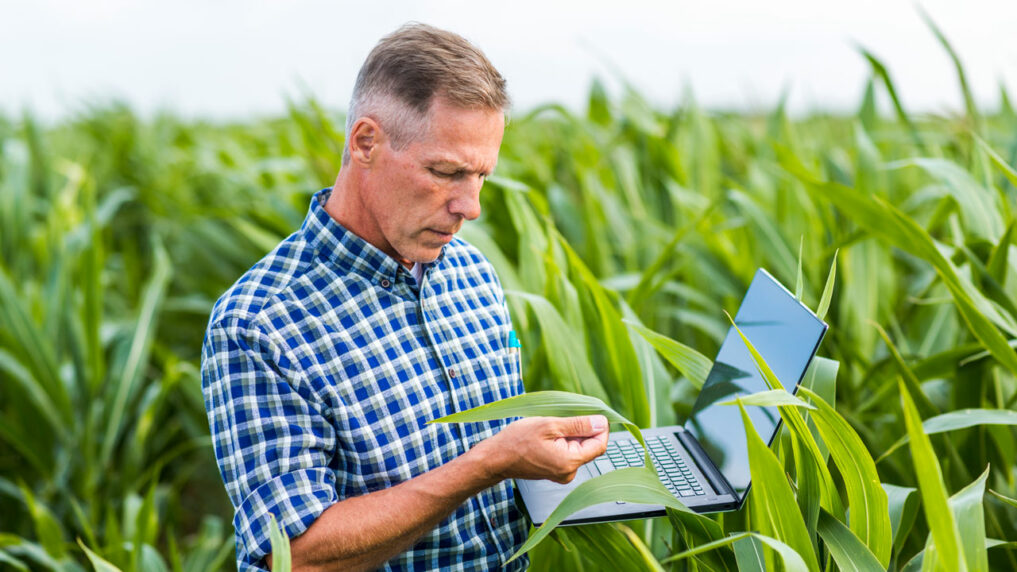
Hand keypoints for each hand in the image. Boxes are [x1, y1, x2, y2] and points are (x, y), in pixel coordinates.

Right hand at [478, 415, 608, 484]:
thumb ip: (579, 425)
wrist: (496, 458)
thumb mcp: (550, 425)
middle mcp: (569, 472)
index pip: (600, 444)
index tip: (592, 413)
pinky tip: (548, 436)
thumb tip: (602, 423)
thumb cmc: (517, 441)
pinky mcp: (556, 471)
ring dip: (570, 435)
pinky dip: (563, 441)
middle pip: (589, 446)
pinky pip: (568, 453)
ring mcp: (562, 474)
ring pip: (578, 448)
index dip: (600, 427)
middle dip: (581, 430)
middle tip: (562, 419)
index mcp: (570, 462)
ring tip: (550, 429)